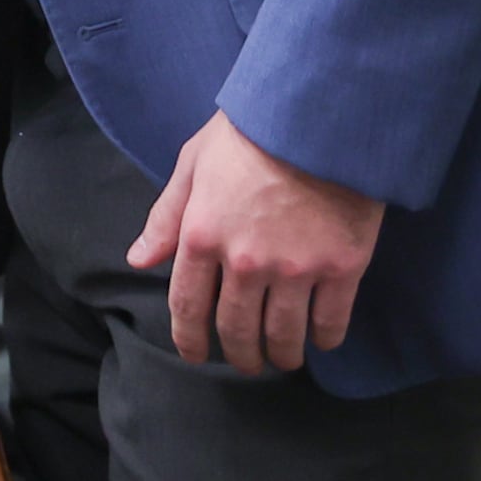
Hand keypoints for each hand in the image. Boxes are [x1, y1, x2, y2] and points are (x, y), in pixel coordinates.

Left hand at [125, 110, 382, 373]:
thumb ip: (166, 218)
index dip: (190, 339)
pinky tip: (321, 341)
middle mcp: (245, 262)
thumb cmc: (249, 133)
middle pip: (237, 328)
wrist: (318, 117)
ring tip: (282, 359)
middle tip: (246, 363)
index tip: (196, 355)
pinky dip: (324, 338)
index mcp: (202, 236)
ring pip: (284, 334)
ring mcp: (295, 269)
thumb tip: (139, 260)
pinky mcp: (341, 268)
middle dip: (239, 355)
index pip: (188, 305)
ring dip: (281, 355)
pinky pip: (331, 321)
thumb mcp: (192, 164)